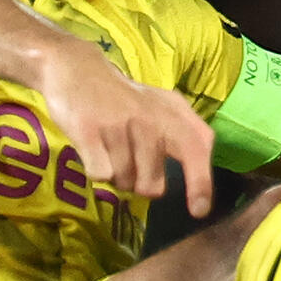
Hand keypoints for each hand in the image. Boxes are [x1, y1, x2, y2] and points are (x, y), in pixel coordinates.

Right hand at [35, 39, 217, 217]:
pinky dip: (95, 168)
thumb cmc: (124, 98)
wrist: (77, 70)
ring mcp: (119, 125)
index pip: (197, 150)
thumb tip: (203, 179)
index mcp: (173, 115)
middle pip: (152, 186)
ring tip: (110, 147)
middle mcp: (150, 120)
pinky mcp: (89, 131)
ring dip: (115, 174)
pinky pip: (99, 174)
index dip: (201, 184)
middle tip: (129, 160)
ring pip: (123, 182)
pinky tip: (93, 147)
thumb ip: (188, 135)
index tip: (199, 210)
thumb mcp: (163, 106)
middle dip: (139, 185)